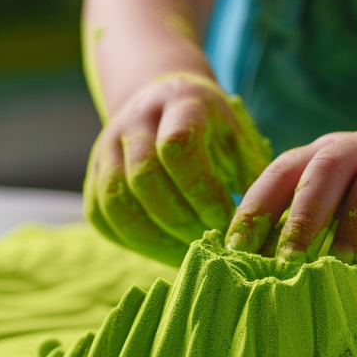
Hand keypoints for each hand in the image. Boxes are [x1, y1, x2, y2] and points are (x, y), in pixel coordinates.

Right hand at [83, 73, 271, 264]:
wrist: (162, 100)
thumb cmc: (212, 128)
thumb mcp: (238, 136)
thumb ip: (252, 173)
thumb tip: (263, 226)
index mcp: (179, 104)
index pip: (177, 146)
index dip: (200, 190)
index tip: (225, 219)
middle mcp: (134, 121)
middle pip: (142, 176)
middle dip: (179, 219)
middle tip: (208, 243)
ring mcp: (106, 147)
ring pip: (115, 200)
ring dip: (153, 237)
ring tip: (187, 255)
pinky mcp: (93, 174)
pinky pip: (101, 215)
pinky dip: (131, 241)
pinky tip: (163, 251)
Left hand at [225, 130, 356, 317]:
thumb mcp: (322, 258)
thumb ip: (286, 253)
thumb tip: (229, 272)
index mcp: (324, 162)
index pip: (282, 172)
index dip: (259, 207)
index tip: (237, 250)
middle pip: (327, 165)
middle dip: (304, 213)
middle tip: (290, 258)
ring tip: (345, 259)